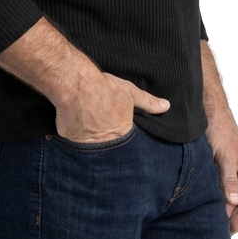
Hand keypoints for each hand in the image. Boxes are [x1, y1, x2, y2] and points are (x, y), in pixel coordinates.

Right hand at [55, 71, 169, 143]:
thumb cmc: (105, 88)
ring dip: (92, 149)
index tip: (120, 136)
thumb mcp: (130, 93)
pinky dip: (76, 144)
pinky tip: (76, 136)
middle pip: (110, 151)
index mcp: (122, 134)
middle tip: (104, 137)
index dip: (123, 140)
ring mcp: (87, 146)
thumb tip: (166, 106)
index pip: (127, 145)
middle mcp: (106, 145)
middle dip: (109, 149)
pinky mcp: (71, 143)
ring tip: (91, 139)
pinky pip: (75, 148)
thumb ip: (148, 102)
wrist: (76, 85)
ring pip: (92, 152)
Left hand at [206, 111, 237, 234]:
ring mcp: (231, 173)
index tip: (231, 227)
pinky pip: (219, 190)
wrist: (207, 113)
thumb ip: (229, 180)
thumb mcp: (225, 156)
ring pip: (230, 198)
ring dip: (224, 209)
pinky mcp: (218, 171)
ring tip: (213, 223)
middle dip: (233, 216)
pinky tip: (207, 207)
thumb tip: (233, 203)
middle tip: (221, 230)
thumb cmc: (221, 130)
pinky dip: (215, 199)